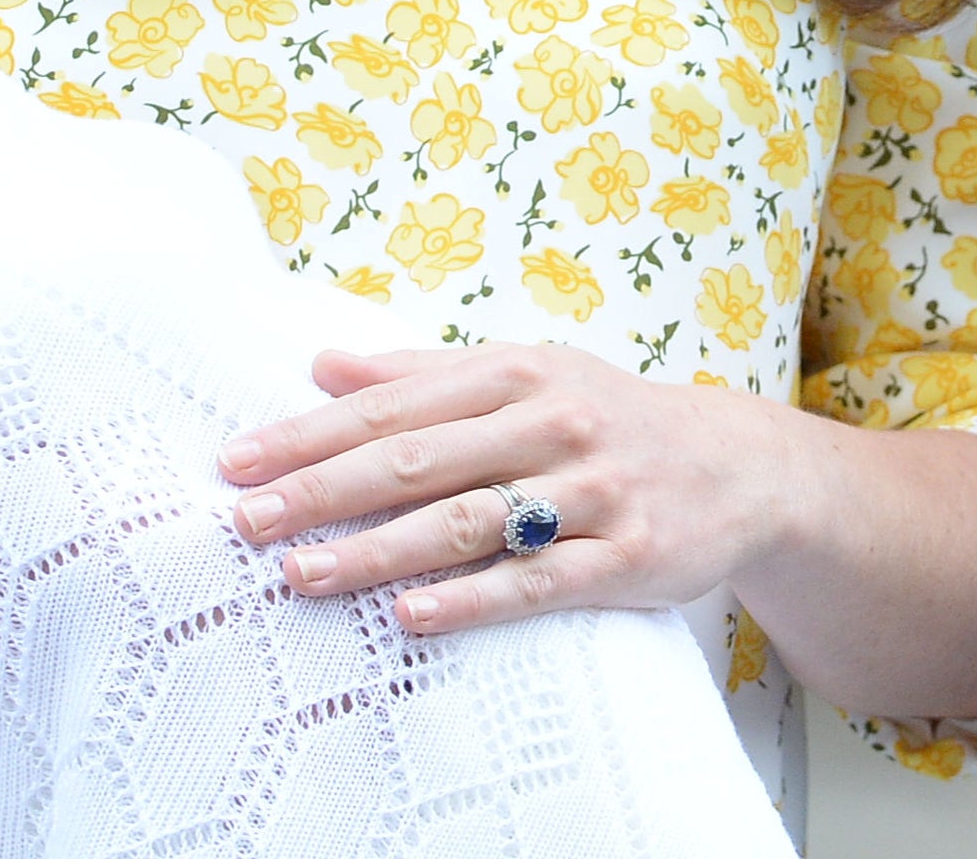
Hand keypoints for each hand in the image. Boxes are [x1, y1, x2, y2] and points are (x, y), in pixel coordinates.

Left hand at [220, 340, 825, 638]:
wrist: (738, 466)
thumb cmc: (606, 416)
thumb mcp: (526, 374)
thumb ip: (422, 373)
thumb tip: (322, 363)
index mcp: (518, 373)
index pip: (395, 405)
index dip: (312, 433)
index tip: (238, 462)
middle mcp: (552, 422)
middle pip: (420, 460)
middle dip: (326, 490)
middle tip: (248, 519)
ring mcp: (591, 491)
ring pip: (469, 522)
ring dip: (379, 549)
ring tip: (303, 573)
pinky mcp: (624, 555)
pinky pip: (537, 582)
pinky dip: (471, 598)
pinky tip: (411, 614)